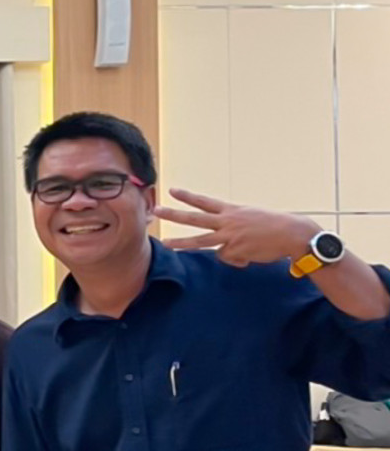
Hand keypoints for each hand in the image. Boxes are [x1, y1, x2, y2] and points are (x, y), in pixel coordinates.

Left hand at [156, 191, 318, 268]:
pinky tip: (253, 254)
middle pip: (195, 218)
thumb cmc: (275, 226)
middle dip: (174, 214)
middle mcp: (228, 221)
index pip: (205, 202)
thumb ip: (233, 227)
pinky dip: (240, 259)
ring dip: (182, 243)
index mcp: (232, 210)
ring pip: (200, 240)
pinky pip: (229, 258)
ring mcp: (230, 236)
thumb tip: (222, 248)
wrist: (293, 234)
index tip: (172, 190)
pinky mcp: (236, 250)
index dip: (188, 196)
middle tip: (157, 210)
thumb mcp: (251, 218)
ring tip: (165, 243)